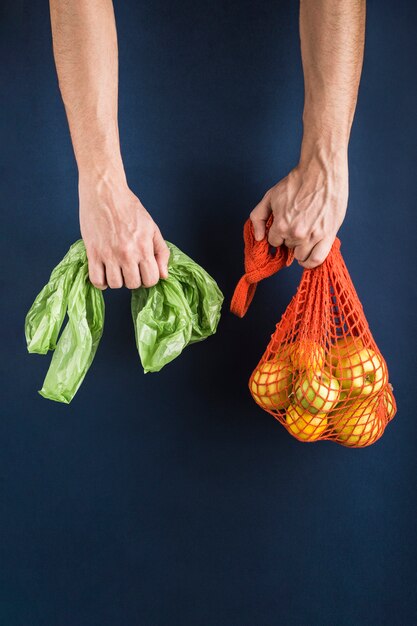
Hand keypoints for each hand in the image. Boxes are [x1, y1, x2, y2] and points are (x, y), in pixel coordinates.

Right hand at [79, 172, 169, 289]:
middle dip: (133, 279)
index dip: (148, 278)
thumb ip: (161, 252)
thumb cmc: (129, 207)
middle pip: (133, 284)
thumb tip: (163, 275)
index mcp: (143, 247)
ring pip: (115, 284)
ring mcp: (109, 254)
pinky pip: (96, 280)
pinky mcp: (92, 252)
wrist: (105, 191)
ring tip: (116, 268)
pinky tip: (104, 273)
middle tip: (129, 268)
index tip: (143, 271)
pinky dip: (100, 282)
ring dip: (117, 280)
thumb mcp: (151, 227)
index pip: (151, 280)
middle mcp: (127, 254)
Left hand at [250, 146, 348, 267]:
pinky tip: (309, 256)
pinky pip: (317, 259)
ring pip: (302, 256)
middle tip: (298, 225)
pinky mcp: (328, 235)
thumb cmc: (297, 181)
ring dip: (301, 249)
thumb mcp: (270, 196)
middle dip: (290, 240)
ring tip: (305, 237)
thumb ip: (258, 217)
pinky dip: (311, 261)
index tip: (285, 227)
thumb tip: (259, 237)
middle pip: (288, 248)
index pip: (274, 242)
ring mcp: (313, 236)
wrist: (321, 171)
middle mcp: (296, 233)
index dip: (279, 235)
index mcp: (281, 225)